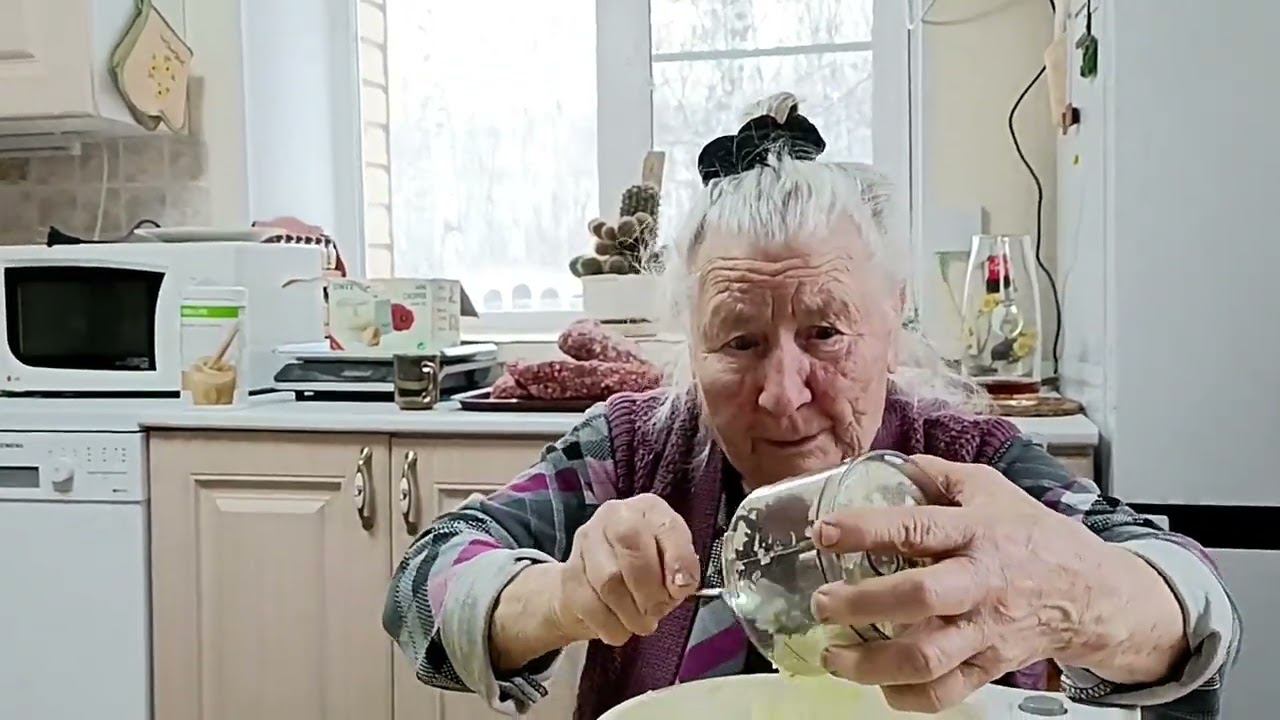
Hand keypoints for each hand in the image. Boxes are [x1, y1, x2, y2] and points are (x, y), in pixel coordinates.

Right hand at [551, 493, 699, 645]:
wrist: (592, 585)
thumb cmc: (643, 573)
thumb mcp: (672, 565)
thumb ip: (682, 570)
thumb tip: (680, 584)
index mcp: (648, 509)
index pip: (667, 527)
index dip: (678, 561)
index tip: (682, 588)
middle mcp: (614, 516)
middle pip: (632, 548)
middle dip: (650, 590)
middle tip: (658, 610)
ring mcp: (586, 542)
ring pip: (609, 581)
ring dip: (631, 613)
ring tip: (641, 622)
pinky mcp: (568, 573)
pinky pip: (591, 606)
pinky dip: (612, 626)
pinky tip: (620, 627)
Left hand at [811, 455, 1185, 713]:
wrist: (1092, 592)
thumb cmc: (1032, 536)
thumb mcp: (991, 490)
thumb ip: (939, 475)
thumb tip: (889, 462)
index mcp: (975, 532)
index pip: (915, 528)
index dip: (864, 529)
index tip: (823, 532)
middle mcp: (979, 583)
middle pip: (919, 598)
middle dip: (862, 602)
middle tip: (822, 602)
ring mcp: (986, 630)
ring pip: (928, 657)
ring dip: (872, 663)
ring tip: (833, 655)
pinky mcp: (991, 666)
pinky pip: (947, 692)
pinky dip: (908, 697)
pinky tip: (879, 686)